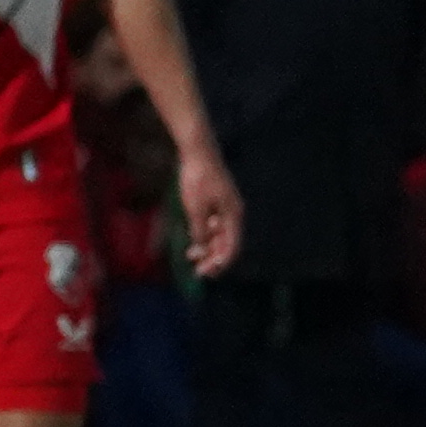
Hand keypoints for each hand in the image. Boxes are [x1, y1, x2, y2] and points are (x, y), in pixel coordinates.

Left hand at [172, 140, 244, 278]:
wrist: (197, 152)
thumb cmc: (197, 179)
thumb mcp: (195, 208)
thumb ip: (200, 230)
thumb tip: (202, 248)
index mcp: (233, 215)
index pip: (231, 246)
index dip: (220, 262)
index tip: (207, 273)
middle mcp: (233, 213)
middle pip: (226, 242)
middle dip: (213, 258)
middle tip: (198, 271)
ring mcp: (225, 207)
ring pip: (219, 234)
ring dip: (208, 248)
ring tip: (192, 257)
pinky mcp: (216, 202)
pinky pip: (213, 225)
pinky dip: (205, 235)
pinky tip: (194, 241)